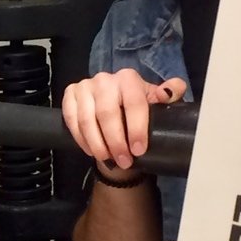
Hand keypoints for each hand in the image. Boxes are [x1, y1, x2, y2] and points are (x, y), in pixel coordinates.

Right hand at [60, 70, 184, 171]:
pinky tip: (91, 150)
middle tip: (124, 161)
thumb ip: (170, 94)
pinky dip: (80, 138)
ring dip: (97, 143)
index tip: (139, 150)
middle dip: (116, 141)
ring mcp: (85, 86)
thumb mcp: (158, 102)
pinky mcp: (70, 94)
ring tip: (108, 159)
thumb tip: (170, 91)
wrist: (116, 108)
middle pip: (107, 113)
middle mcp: (105, 79)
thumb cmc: (139, 107)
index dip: (136, 129)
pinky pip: (71, 119)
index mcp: (128, 78)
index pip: (133, 103)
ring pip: (86, 119)